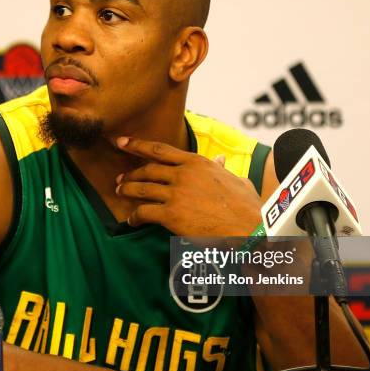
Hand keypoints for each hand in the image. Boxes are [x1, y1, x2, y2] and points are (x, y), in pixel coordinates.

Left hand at [115, 137, 261, 236]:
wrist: (249, 228)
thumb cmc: (247, 206)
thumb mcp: (237, 179)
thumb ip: (223, 168)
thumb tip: (221, 159)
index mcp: (197, 163)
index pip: (160, 150)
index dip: (137, 145)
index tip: (122, 142)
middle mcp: (183, 174)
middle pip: (147, 169)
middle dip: (130, 173)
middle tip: (120, 177)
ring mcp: (176, 193)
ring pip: (142, 188)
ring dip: (127, 190)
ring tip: (120, 192)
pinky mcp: (172, 214)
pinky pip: (144, 212)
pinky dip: (135, 216)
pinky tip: (131, 220)